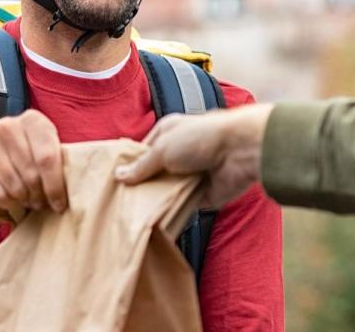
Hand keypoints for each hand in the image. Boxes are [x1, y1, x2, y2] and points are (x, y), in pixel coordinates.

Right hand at [0, 109, 67, 212]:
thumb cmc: (31, 156)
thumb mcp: (48, 150)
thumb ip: (62, 161)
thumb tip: (83, 185)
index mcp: (33, 120)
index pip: (47, 158)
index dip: (55, 186)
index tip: (60, 205)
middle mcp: (8, 126)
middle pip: (31, 174)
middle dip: (40, 195)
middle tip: (43, 203)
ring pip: (14, 186)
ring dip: (25, 200)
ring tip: (30, 200)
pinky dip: (7, 203)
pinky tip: (12, 200)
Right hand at [114, 104, 273, 207]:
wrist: (241, 152)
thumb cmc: (202, 138)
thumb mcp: (163, 148)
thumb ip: (142, 165)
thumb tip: (119, 176)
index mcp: (168, 133)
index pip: (143, 151)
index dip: (130, 165)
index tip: (113, 182)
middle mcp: (179, 153)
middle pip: (154, 172)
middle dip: (141, 185)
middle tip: (119, 203)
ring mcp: (190, 174)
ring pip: (166, 191)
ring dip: (156, 200)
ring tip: (132, 215)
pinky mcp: (202, 195)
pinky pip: (182, 206)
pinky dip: (172, 212)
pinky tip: (154, 221)